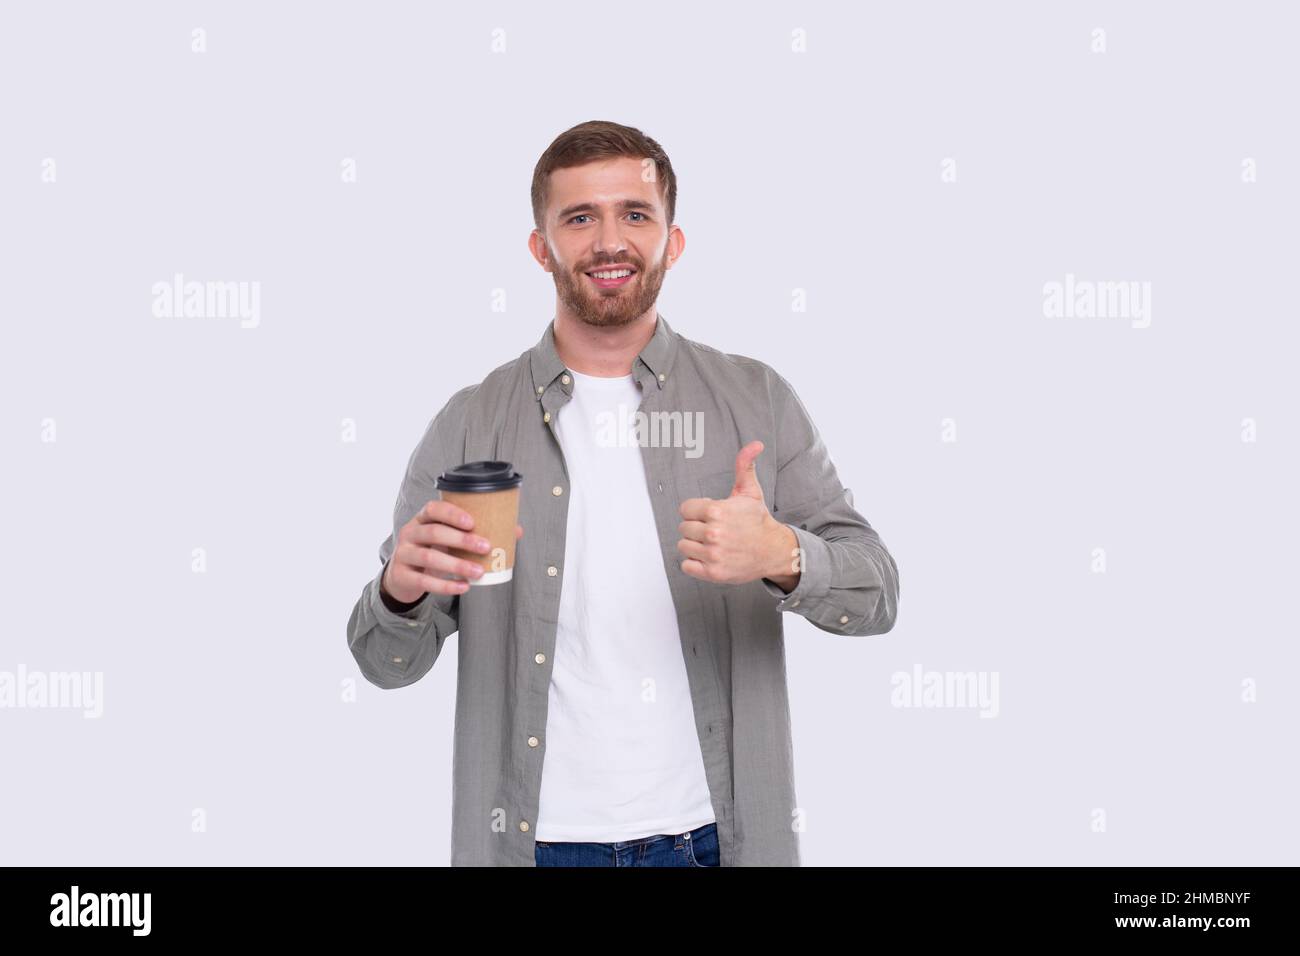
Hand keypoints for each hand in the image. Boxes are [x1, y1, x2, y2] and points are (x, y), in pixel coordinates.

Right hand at [383, 500, 523, 601]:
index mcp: (422, 519)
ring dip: (457, 565)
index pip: (433, 509)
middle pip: (433, 532)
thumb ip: (475, 533)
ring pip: (429, 557)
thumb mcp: (448, 539)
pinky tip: (464, 587)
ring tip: (479, 572)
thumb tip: (515, 531)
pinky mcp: (402, 576)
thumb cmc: (433, 550)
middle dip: (461, 540)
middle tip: (485, 547)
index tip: (473, 522)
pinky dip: (445, 585)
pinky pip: (424, 580)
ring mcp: (403, 554)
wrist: (402, 575)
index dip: (452, 514)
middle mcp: (410, 533)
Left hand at [676, 440, 799, 586]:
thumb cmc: (757, 521)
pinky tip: (709, 556)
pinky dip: (695, 563)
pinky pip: (686, 566)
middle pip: (683, 528)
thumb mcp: (750, 491)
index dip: (696, 511)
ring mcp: (713, 554)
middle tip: (713, 530)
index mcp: (716, 511)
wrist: (773, 550)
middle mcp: (713, 533)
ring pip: (683, 546)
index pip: (685, 509)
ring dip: (695, 545)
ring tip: (712, 543)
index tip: (710, 515)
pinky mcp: (713, 573)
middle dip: (696, 527)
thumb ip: (745, 466)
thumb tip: (755, 444)